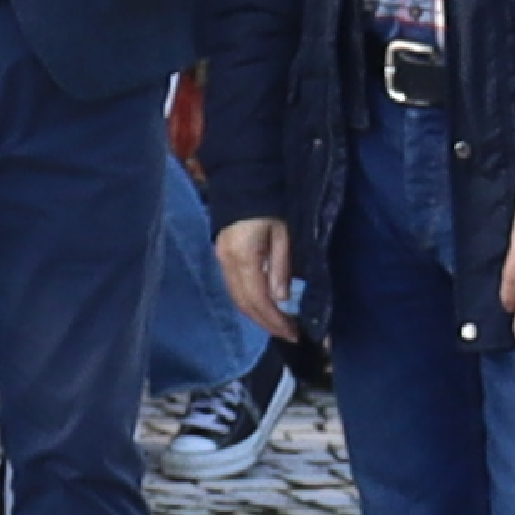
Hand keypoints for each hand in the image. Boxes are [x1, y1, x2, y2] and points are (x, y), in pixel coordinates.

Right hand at [209, 215, 288, 348]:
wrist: (246, 180)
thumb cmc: (271, 204)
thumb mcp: (284, 233)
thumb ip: (281, 266)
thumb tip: (281, 298)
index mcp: (243, 256)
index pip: (257, 298)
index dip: (274, 319)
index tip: (293, 332)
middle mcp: (226, 262)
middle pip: (243, 302)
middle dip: (266, 322)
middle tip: (289, 334)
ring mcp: (221, 259)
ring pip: (237, 297)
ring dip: (257, 315)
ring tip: (279, 325)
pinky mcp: (222, 256)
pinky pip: (235, 287)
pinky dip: (250, 302)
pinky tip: (265, 306)